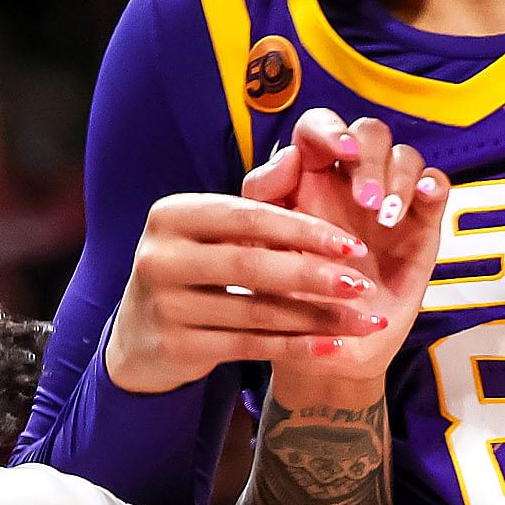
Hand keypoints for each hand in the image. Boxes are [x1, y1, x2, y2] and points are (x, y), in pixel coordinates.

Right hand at [103, 192, 387, 395]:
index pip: (248, 216)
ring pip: (258, 311)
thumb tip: (300, 157)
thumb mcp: (207, 234)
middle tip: (364, 285)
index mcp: (172, 215)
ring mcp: (166, 305)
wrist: (140, 339)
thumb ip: (252, 207)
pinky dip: (296, 347)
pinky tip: (333, 348)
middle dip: (316, 275)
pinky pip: (250, 346)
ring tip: (362, 322)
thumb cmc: (190, 275)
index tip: (354, 245)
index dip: (305, 229)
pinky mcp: (177, 347)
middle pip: (253, 264)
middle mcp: (161, 256)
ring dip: (318, 318)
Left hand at [246, 108, 450, 385]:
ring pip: (404, 155)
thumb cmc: (286, 301)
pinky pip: (436, 185)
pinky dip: (432, 185)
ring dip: (398, 177)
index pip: (319, 129)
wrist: (326, 351)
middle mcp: (350, 182)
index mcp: (308, 179)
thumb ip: (263, 199)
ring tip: (385, 219)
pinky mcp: (420, 224)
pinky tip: (422, 200)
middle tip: (366, 203)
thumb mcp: (259, 252)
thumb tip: (290, 157)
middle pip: (369, 133)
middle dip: (369, 158)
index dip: (330, 129)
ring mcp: (389, 202)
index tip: (338, 151)